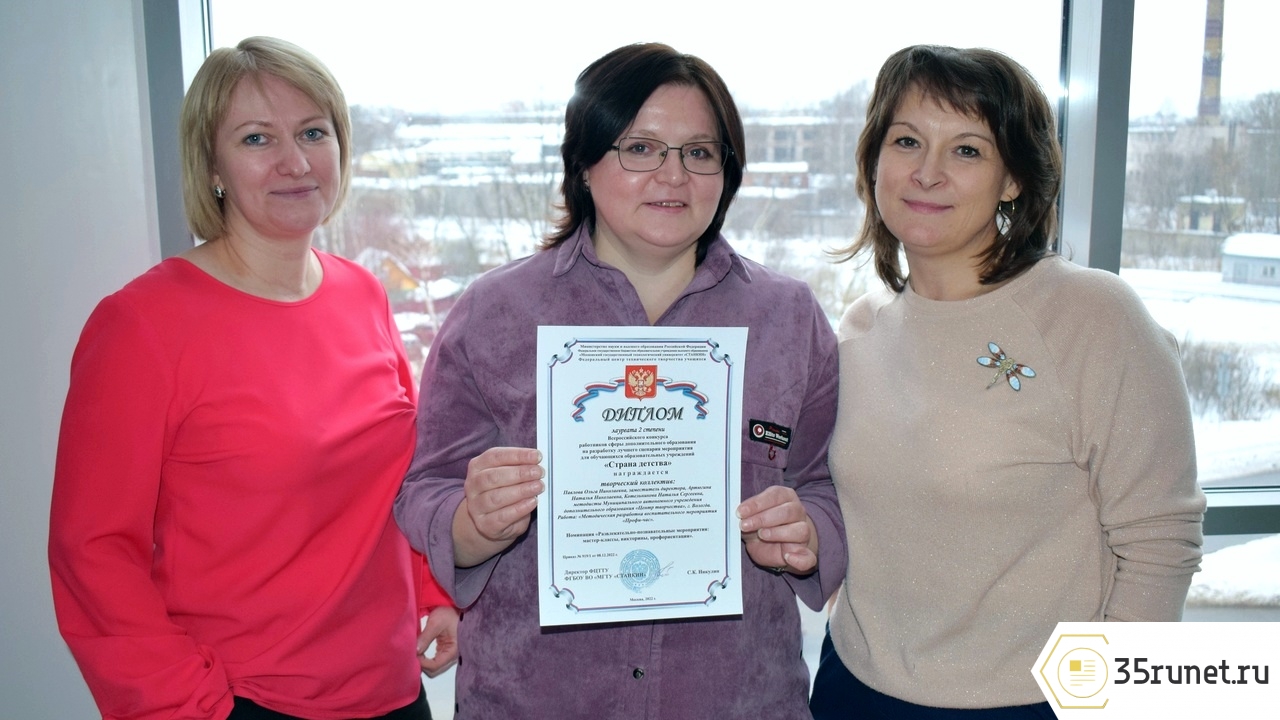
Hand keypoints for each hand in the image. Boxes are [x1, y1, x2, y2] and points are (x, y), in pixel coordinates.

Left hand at [416, 605, 459, 676]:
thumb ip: (425, 637)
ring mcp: (450, 655)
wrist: (458, 607)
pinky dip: (426, 659)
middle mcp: (453, 656)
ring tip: (416, 652)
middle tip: (413, 653)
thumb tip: (414, 651)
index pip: (435, 666)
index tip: (413, 654)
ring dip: (424, 662)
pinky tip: (421, 650)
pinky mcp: (446, 651)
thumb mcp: (436, 622)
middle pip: (434, 670)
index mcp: (453, 651)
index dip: (422, 663)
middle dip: (422, 665)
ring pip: (434, 667)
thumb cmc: (450, 613)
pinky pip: (435, 661)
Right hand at [453, 447, 543, 566]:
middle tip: (538, 473)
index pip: (495, 456)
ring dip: (521, 491)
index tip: (536, 456)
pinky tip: (532, 502)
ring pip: (497, 497)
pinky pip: (502, 516)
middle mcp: (472, 485)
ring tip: (538, 487)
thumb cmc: (503, 492)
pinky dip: (519, 508)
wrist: (492, 522)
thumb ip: (520, 466)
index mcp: (477, 466)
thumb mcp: (509, 475)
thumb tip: (538, 461)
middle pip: (494, 477)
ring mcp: (476, 506)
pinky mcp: (485, 524)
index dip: (517, 455)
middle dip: (519, 473)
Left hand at [737, 485, 817, 575]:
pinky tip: (788, 557)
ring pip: (800, 530)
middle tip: (745, 525)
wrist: (769, 546)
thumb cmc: (760, 526)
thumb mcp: (750, 517)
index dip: (757, 503)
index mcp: (785, 497)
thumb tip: (738, 513)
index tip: (741, 512)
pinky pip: (808, 557)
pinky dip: (800, 559)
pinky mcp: (804, 553)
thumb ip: (746, 513)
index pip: (775, 495)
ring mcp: (803, 532)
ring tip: (761, 535)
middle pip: (788, 512)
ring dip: (778, 533)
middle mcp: (797, 512)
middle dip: (763, 518)